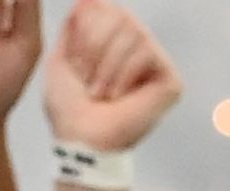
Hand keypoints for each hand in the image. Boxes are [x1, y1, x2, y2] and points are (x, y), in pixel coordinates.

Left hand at [44, 0, 180, 151]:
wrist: (82, 139)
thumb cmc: (69, 109)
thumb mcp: (59, 58)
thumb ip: (73, 26)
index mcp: (113, 39)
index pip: (102, 6)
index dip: (85, 31)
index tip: (77, 66)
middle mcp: (136, 45)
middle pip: (119, 13)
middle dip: (95, 47)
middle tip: (89, 83)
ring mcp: (155, 62)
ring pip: (133, 31)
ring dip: (108, 66)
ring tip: (102, 94)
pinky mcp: (170, 79)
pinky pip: (147, 51)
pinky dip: (125, 74)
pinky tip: (120, 97)